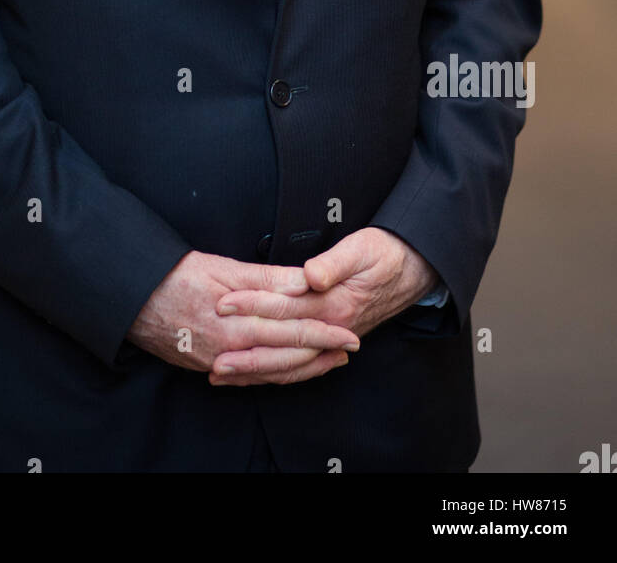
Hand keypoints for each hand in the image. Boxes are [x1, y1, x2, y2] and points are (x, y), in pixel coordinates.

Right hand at [126, 250, 358, 385]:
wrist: (128, 296)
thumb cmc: (173, 275)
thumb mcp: (221, 266)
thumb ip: (266, 280)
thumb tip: (304, 283)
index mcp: (237, 323)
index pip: (291, 330)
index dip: (323, 332)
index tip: (349, 332)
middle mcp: (229, 349)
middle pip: (285, 356)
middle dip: (321, 353)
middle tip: (349, 349)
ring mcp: (216, 361)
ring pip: (268, 371)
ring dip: (302, 368)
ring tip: (328, 361)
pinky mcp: (204, 366)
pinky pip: (247, 377)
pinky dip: (271, 374)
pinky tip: (286, 370)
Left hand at [211, 228, 438, 380]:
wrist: (413, 270)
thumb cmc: (385, 254)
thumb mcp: (363, 249)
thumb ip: (335, 263)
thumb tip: (311, 276)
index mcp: (334, 304)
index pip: (285, 307)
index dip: (252, 304)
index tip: (222, 304)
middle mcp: (332, 327)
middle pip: (282, 342)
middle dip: (245, 349)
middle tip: (211, 356)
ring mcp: (332, 339)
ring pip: (289, 362)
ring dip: (254, 369)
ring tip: (221, 373)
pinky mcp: (330, 341)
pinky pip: (299, 364)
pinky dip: (274, 371)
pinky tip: (252, 375)